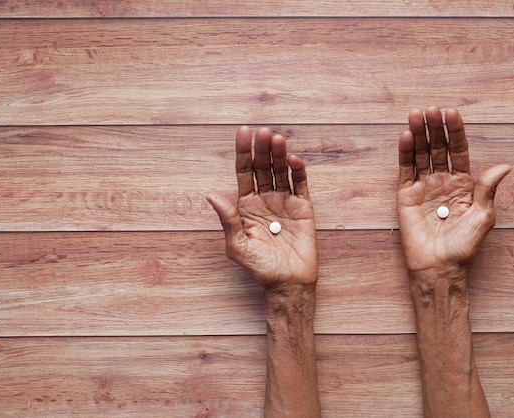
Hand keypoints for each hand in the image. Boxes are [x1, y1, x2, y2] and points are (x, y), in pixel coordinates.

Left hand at [207, 126, 317, 288]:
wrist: (288, 284)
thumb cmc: (260, 268)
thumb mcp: (237, 246)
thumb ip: (227, 219)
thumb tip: (211, 195)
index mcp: (245, 206)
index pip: (243, 173)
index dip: (242, 153)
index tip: (242, 132)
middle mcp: (264, 200)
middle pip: (262, 168)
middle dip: (261, 149)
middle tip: (263, 132)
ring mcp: (284, 202)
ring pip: (280, 171)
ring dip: (279, 154)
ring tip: (277, 139)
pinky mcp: (303, 208)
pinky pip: (300, 184)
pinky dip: (298, 171)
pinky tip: (293, 160)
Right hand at [397, 107, 510, 272]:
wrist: (439, 267)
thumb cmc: (463, 246)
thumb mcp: (483, 217)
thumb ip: (487, 189)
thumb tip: (504, 166)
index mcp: (463, 183)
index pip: (458, 151)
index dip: (455, 132)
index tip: (451, 113)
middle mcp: (442, 181)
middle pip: (438, 148)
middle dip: (434, 128)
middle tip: (430, 110)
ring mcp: (423, 187)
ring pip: (420, 154)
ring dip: (418, 135)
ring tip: (415, 116)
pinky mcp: (406, 196)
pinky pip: (405, 170)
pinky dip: (404, 154)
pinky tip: (405, 137)